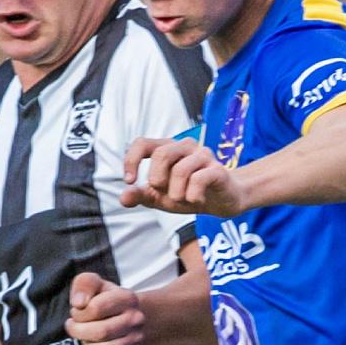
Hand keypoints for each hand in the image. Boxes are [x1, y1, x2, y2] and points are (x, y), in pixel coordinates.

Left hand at [66, 273, 144, 344]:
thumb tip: (79, 303)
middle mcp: (136, 320)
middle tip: (74, 326)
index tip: (76, 311)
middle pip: (101, 332)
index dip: (79, 312)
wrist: (127, 317)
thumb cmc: (104, 299)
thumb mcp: (94, 284)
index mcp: (127, 298)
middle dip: (78, 330)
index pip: (96, 308)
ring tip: (84, 337)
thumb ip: (84, 284)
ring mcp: (136, 341)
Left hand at [120, 136, 245, 216]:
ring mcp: (203, 156)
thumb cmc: (188, 193)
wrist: (222, 202)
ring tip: (183, 199)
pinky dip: (192, 196)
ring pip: (180, 169)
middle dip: (157, 180)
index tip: (130, 181)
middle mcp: (185, 146)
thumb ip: (141, 195)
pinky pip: (198, 180)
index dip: (131, 160)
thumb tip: (124, 197)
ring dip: (176, 193)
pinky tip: (195, 200)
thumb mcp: (160, 197)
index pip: (142, 143)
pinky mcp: (218, 170)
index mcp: (167, 149)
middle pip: (161, 154)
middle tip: (164, 192)